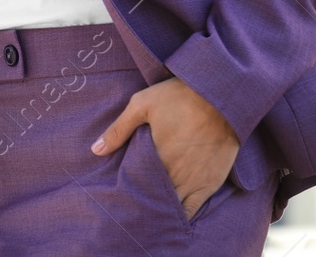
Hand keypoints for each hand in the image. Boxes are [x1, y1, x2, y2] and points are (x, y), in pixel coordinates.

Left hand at [91, 77, 238, 217]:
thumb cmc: (178, 98)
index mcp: (154, 158)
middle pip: (153, 201)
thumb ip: (118, 130)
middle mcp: (173, 175)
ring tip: (148, 215)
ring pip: (173, 209)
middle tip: (130, 208)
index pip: (135, 186)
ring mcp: (194, 182)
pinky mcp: (211, 183)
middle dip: (142, 206)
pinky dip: (183, 216)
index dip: (127, 193)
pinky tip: (172, 219)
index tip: (118, 196)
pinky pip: (194, 209)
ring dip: (161, 212)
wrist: (220, 96)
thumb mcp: (141, 105)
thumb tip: (95, 150)